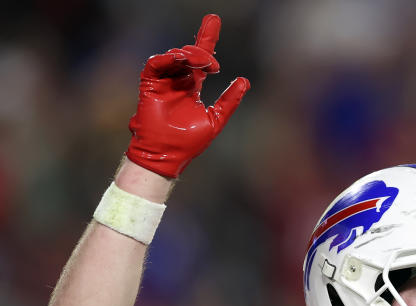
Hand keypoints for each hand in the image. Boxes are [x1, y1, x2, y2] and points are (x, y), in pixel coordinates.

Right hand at [126, 14, 249, 177]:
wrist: (168, 155)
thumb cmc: (189, 142)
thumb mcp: (216, 119)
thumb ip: (229, 100)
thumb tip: (245, 81)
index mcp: (192, 87)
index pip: (201, 59)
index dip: (207, 38)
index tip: (214, 19)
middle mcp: (177, 81)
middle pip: (189, 54)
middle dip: (202, 51)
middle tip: (212, 63)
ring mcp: (163, 82)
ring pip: (174, 57)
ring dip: (188, 55)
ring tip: (201, 62)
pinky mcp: (149, 85)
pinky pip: (155, 64)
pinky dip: (167, 59)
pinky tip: (179, 60)